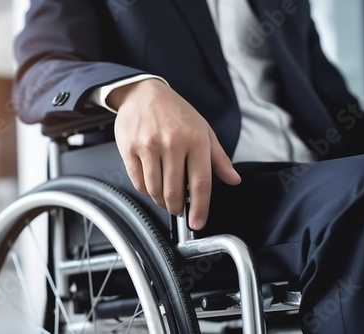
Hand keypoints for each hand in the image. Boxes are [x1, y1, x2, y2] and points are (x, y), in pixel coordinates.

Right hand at [108, 79, 240, 229]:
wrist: (143, 93)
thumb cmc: (175, 112)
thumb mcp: (204, 130)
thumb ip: (219, 158)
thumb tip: (233, 179)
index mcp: (196, 140)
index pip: (201, 183)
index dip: (201, 208)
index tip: (198, 222)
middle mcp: (172, 143)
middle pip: (175, 191)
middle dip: (177, 208)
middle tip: (179, 209)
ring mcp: (149, 146)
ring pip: (155, 190)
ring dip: (161, 202)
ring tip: (166, 199)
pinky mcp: (130, 149)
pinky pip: (138, 181)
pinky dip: (146, 190)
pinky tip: (152, 186)